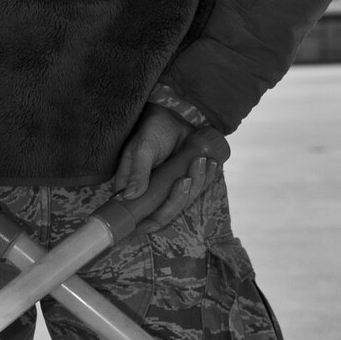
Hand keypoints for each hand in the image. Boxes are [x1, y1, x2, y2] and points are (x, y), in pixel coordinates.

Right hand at [113, 102, 209, 232]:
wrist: (170, 115)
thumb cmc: (150, 129)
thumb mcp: (141, 148)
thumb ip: (137, 171)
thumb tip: (129, 196)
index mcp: (132, 188)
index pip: (138, 216)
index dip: (146, 224)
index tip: (155, 223)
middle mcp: (150, 192)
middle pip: (165, 212)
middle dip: (179, 198)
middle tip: (186, 176)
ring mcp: (168, 187)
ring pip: (184, 200)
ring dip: (197, 183)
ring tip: (200, 159)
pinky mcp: (185, 180)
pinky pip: (198, 188)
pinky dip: (206, 178)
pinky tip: (211, 163)